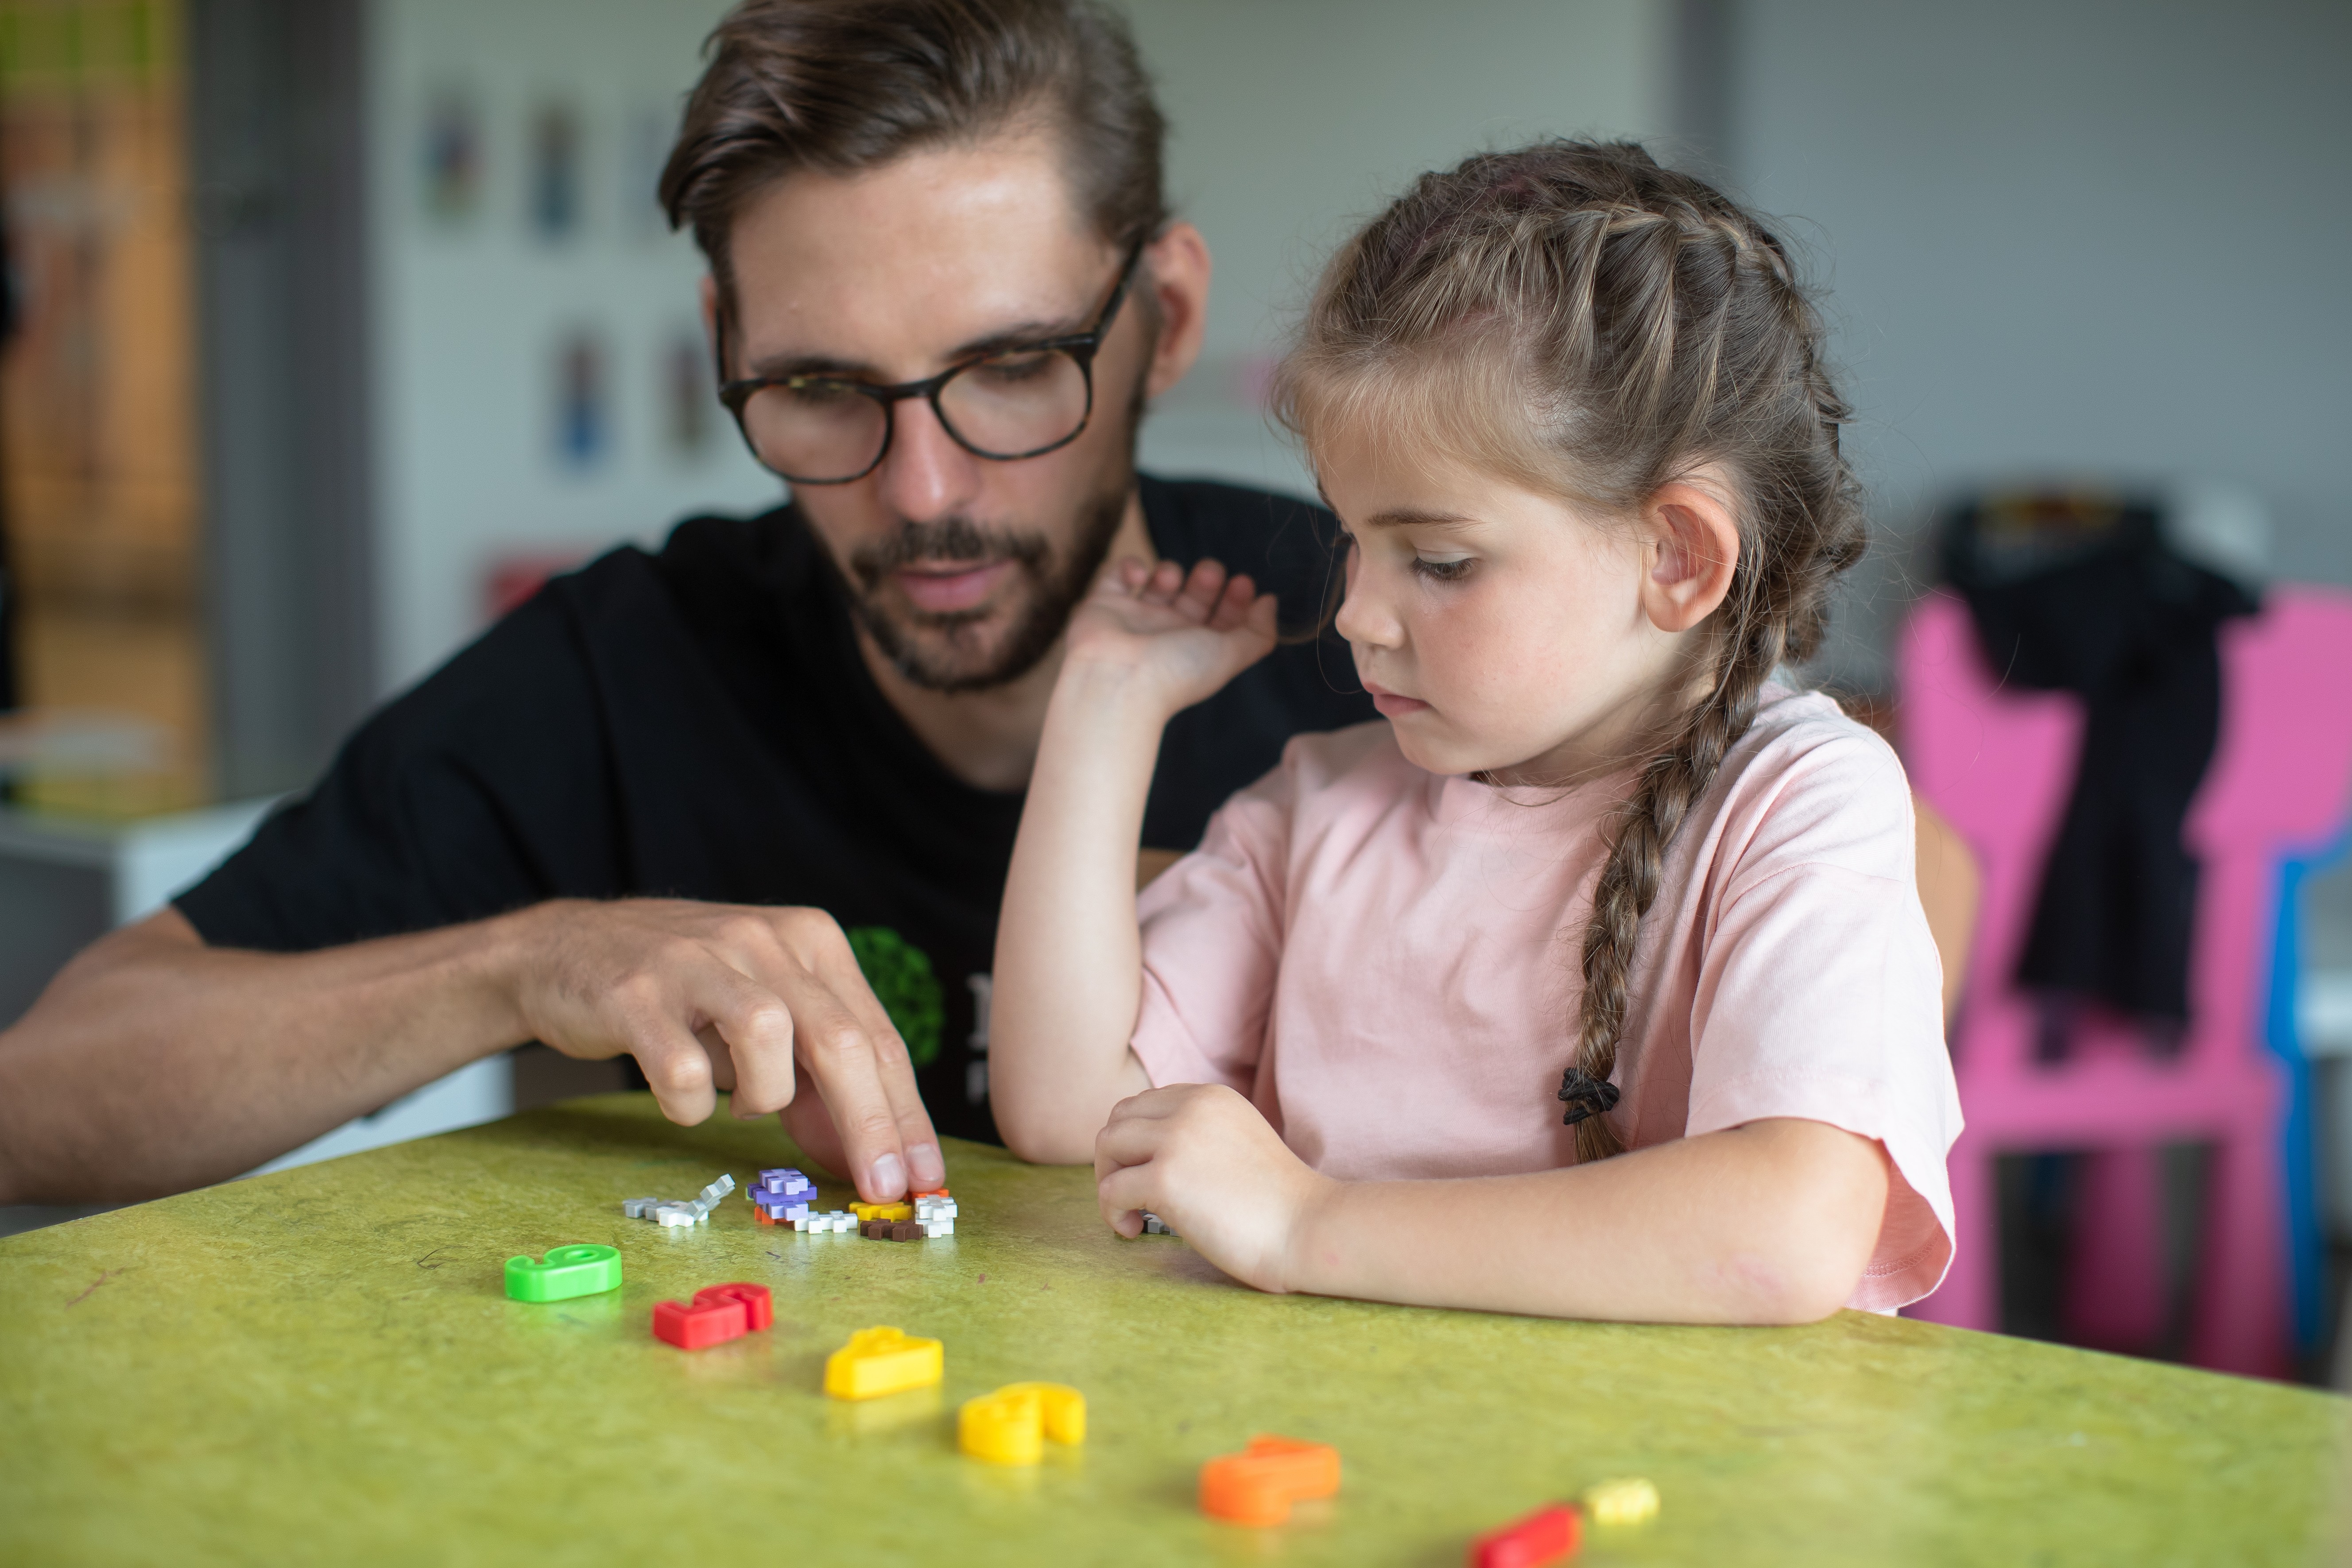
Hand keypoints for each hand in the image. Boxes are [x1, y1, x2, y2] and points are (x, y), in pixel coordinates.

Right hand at [507, 898, 945, 1201]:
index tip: (926, 1178)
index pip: (878, 1036)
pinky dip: (693, 1102)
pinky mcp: (636, 993)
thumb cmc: (685, 995)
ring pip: (770, 1040)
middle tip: (884, 1189)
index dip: (907, 1114)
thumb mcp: (767, 1018)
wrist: (566, 950)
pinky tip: (686, 1093)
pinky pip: (683, 1069)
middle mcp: (763, 940)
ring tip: (743, 1104)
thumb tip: (870, 1157)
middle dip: (872, 1126)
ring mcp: (698, 961)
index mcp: (811, 940)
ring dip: (766, 1096)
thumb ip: (818, 1078)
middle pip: (841, 1041)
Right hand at [1063, 558, 1278, 719]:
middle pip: (1195, 595)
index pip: (1223, 616)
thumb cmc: (1174, 672)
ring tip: (1168, 578)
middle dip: (1207, 579)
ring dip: (1170, 571)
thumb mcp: (1230, 655)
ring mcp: (1136, 617)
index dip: (1236, 598)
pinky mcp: (1104, 604)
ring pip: (1160, 582)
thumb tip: (1269, 602)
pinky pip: (1118, 574)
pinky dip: (1129, 566)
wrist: (1117, 681)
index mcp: (1197, 648)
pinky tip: (1138, 575)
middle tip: (1209, 574)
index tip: (1243, 582)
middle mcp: (1168, 633)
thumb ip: (1257, 632)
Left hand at [1092, 1083, 1331, 1292]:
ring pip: (1107, 1146)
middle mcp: (1191, 1107)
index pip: (1143, 1104)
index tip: (1145, 1174)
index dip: (1133, 1143)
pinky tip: (1134, 1230)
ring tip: (1131, 1212)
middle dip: (1115, 1160)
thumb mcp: (1236, 1141)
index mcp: (1209, 1096)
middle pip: (1118, 1120)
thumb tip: (1145, 1152)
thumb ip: (1198, 1133)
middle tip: (1131, 1196)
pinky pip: (1110, 1190)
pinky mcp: (1165, 1178)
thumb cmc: (1277, 1201)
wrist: (1307, 1229)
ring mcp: (1176, 1140)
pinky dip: (1111, 1213)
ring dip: (1109, 1182)